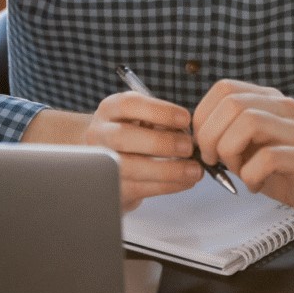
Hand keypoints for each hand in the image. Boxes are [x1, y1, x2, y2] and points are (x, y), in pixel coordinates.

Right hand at [24, 93, 201, 210]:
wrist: (105, 158)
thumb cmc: (133, 133)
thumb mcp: (142, 118)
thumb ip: (161, 121)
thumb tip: (190, 135)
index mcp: (110, 110)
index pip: (128, 104)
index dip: (158, 111)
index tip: (185, 119)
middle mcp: (99, 134)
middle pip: (122, 137)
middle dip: (160, 143)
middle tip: (188, 147)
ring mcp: (101, 163)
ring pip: (130, 168)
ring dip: (167, 170)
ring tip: (194, 170)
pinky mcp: (111, 187)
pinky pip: (139, 188)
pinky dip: (167, 186)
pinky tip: (185, 181)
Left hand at [192, 79, 293, 223]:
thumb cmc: (291, 168)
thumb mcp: (256, 146)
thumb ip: (230, 135)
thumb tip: (195, 140)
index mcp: (268, 101)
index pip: (224, 88)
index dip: (203, 115)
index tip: (202, 144)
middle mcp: (284, 108)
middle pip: (232, 104)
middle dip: (210, 136)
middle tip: (213, 161)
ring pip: (249, 123)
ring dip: (229, 152)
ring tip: (236, 170)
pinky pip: (268, 158)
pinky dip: (251, 175)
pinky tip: (256, 185)